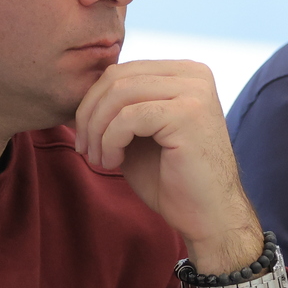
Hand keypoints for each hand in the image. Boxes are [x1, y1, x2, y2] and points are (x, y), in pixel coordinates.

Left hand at [74, 59, 261, 275]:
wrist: (207, 216)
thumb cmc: (171, 179)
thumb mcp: (138, 134)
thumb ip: (118, 109)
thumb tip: (80, 93)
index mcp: (184, 73)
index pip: (122, 71)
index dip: (92, 102)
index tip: (83, 136)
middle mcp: (193, 74)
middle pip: (117, 77)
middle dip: (89, 114)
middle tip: (84, 149)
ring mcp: (194, 92)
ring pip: (119, 94)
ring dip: (97, 129)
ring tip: (99, 158)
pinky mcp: (188, 114)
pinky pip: (128, 117)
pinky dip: (111, 141)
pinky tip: (113, 162)